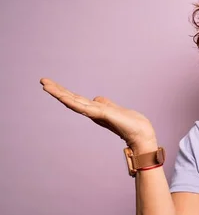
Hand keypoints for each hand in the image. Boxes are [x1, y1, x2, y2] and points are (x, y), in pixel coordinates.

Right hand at [40, 78, 156, 151]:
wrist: (141, 134)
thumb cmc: (130, 124)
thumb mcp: (114, 108)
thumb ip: (104, 104)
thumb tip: (97, 98)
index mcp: (95, 109)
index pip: (76, 98)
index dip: (63, 91)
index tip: (50, 83)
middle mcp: (93, 112)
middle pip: (71, 98)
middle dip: (57, 90)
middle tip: (42, 80)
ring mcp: (96, 114)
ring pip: (74, 102)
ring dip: (59, 94)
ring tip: (46, 85)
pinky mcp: (102, 115)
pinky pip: (84, 107)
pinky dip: (73, 102)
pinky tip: (63, 97)